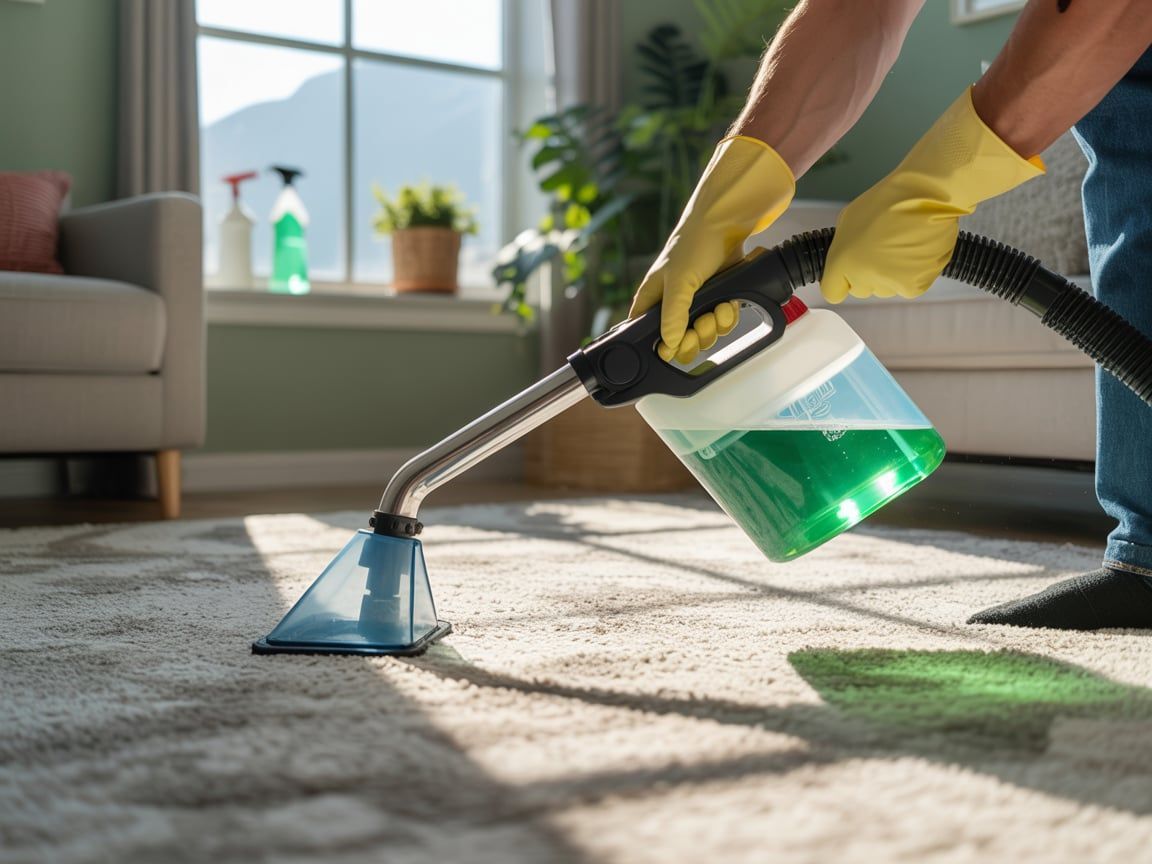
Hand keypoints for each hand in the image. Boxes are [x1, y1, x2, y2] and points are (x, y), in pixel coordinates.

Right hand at [628, 136, 794, 362]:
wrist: (728, 222)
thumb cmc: (694, 243)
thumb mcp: (679, 283)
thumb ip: (672, 316)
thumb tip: (670, 345)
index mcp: (653, 297)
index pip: (644, 331)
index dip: (659, 345)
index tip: (674, 346)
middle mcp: (672, 302)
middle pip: (679, 340)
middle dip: (695, 337)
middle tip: (702, 326)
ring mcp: (696, 301)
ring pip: (703, 333)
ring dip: (715, 325)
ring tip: (720, 307)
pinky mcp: (717, 298)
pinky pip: (721, 322)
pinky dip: (727, 316)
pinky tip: (729, 303)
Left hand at [821, 87, 1043, 303]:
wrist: (939, 182)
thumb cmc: (898, 192)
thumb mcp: (857, 215)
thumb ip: (843, 245)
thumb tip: (833, 279)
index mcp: (842, 254)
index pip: (833, 288)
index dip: (843, 276)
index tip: (851, 266)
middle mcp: (861, 271)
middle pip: (862, 286)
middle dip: (871, 266)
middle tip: (889, 235)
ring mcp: (889, 278)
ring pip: (888, 285)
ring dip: (896, 265)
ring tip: (906, 234)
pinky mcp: (917, 282)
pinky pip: (911, 284)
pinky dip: (917, 269)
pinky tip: (920, 244)